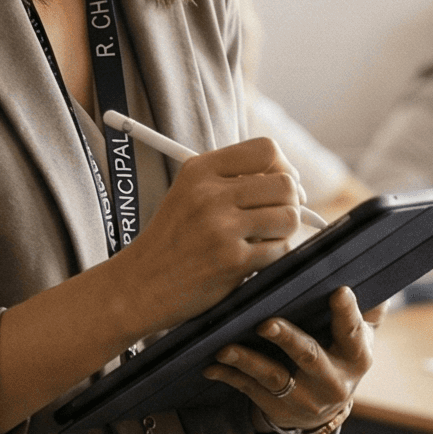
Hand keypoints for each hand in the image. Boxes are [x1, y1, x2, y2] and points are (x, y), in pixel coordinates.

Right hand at [117, 136, 300, 332]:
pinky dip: (275, 254)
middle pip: (285, 183)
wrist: (140, 284)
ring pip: (289, 216)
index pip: (266, 150)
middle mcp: (210, 194)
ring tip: (264, 238)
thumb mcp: (190, 193)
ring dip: (285, 230)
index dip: (283, 166)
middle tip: (276, 217)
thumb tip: (291, 179)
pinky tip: (254, 258)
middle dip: (290, 202)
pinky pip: (280, 249)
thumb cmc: (173, 239)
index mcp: (200, 170)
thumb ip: (232, 179)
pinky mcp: (232, 261)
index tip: (282, 183)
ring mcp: (221, 228)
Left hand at [203, 290, 378, 433]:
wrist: (325, 410)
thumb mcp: (357, 337)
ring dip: (248, 361)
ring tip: (225, 349)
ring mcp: (304, 398)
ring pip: (273, 376)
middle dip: (287, 339)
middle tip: (266, 324)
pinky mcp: (278, 408)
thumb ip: (363, 310)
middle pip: (308, 356)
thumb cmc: (338, 355)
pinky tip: (212, 366)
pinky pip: (250, 390)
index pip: (353, 332)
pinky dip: (230, 376)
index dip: (347, 313)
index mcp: (356, 356)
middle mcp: (333, 380)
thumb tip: (369, 277)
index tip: (339, 291)